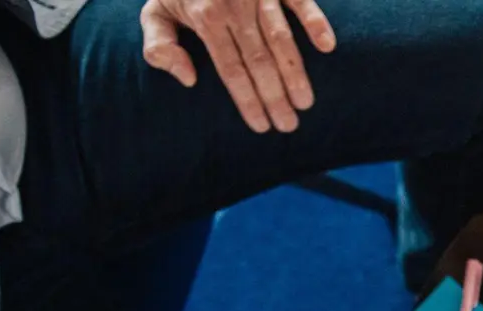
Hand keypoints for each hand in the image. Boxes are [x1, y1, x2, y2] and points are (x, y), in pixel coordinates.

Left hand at [140, 0, 335, 133]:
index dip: (247, 99)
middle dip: (274, 96)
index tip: (261, 126)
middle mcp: (233, 5)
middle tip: (289, 126)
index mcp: (204, 17)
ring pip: (281, 38)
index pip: (230, 68)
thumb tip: (189, 79)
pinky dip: (314, 21)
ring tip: (306, 103)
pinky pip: (300, 2)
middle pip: (258, 59)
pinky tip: (327, 46)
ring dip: (295, 72)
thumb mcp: (155, 13)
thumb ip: (159, 47)